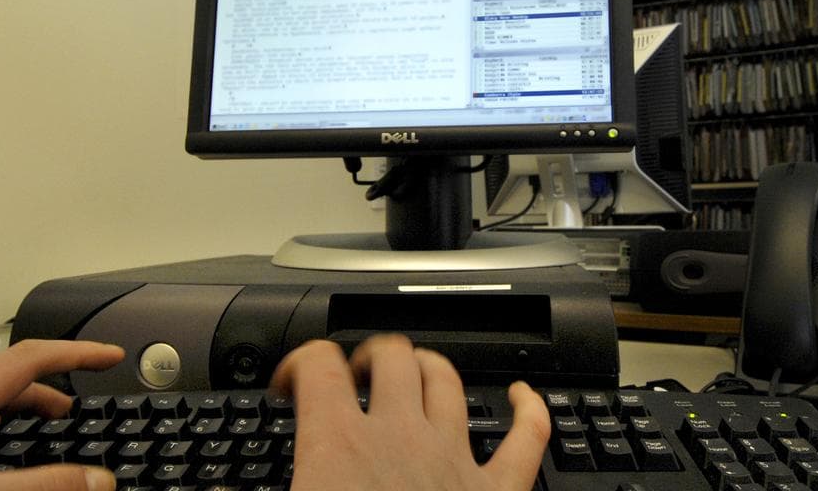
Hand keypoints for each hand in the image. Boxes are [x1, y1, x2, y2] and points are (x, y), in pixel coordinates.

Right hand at [270, 334, 550, 490]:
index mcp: (338, 446)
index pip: (318, 366)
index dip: (297, 363)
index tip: (288, 386)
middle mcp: (400, 437)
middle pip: (391, 357)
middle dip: (368, 357)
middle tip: (353, 378)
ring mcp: (454, 460)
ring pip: (447, 381)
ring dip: (429, 368)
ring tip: (413, 373)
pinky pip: (527, 438)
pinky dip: (529, 410)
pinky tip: (522, 398)